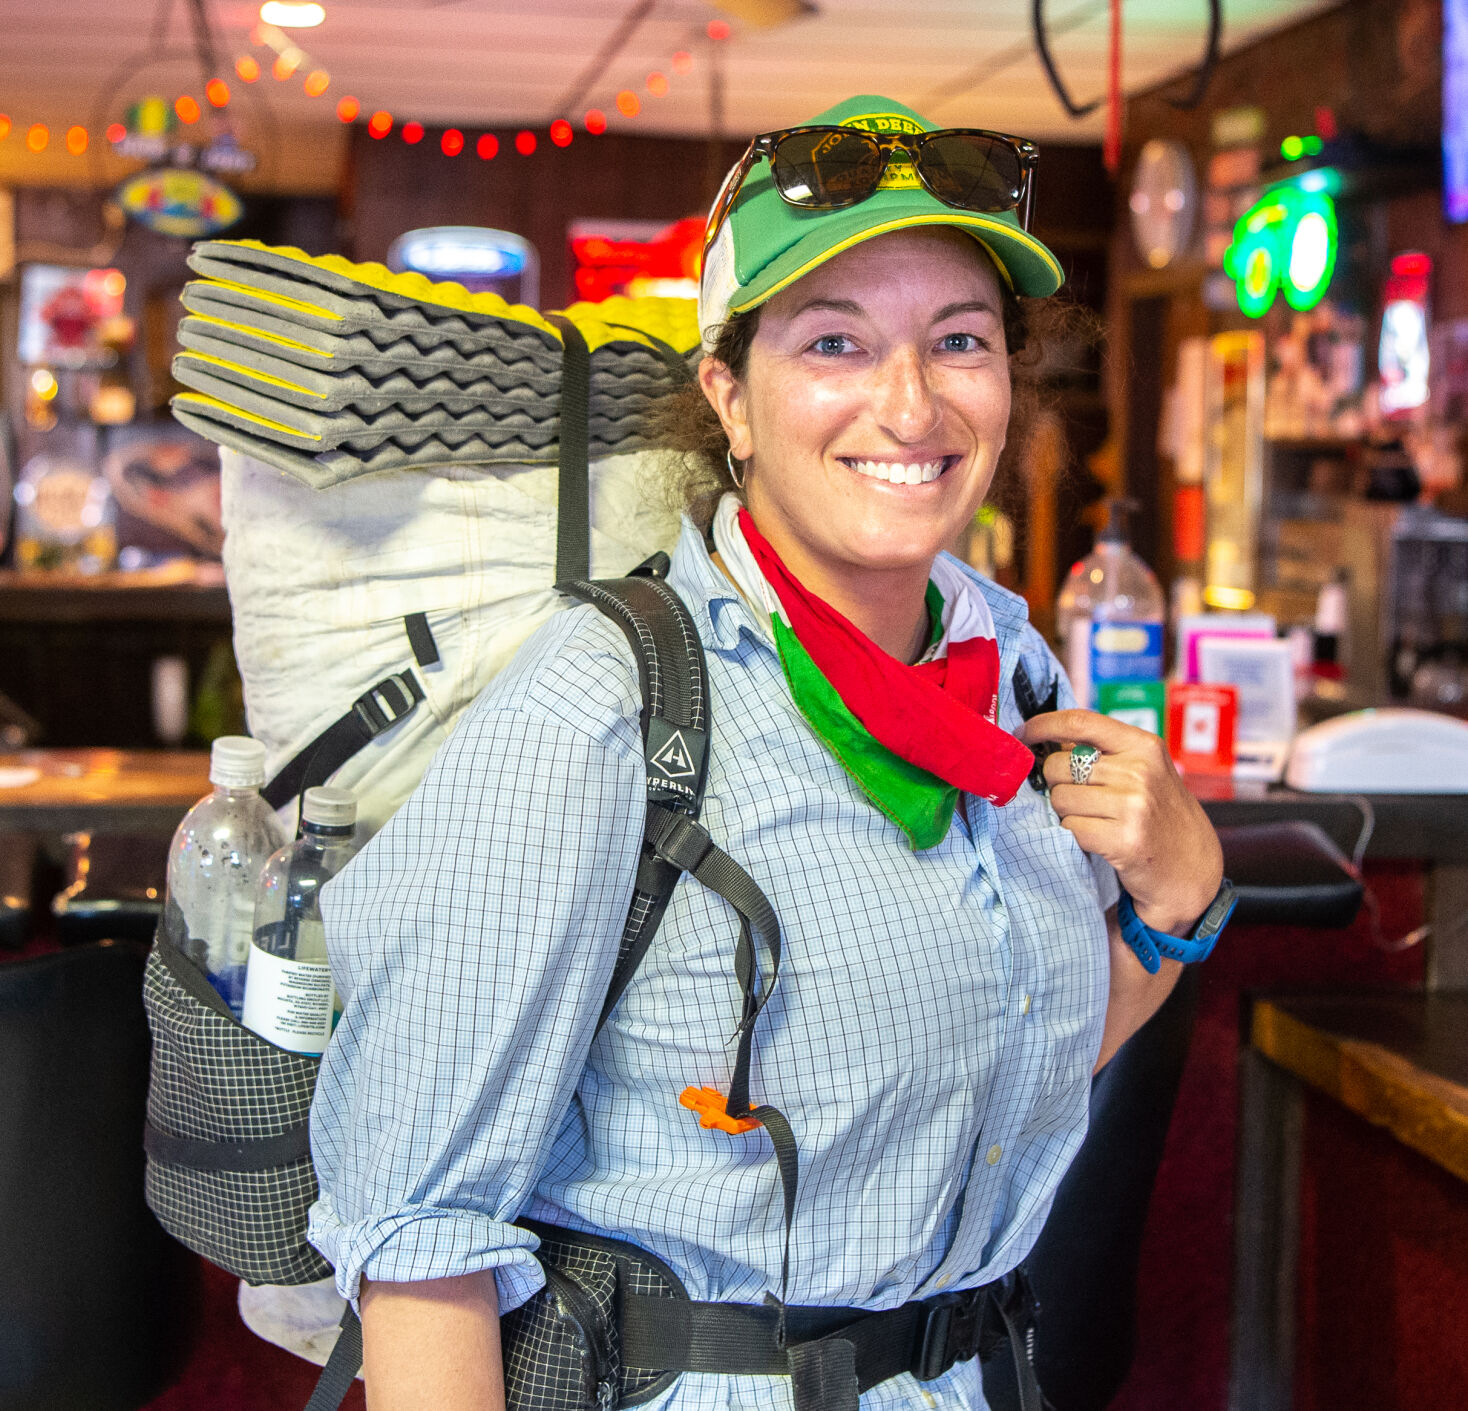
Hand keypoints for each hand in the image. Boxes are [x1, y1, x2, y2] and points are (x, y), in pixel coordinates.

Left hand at [1021, 709, 1223, 935]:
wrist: (1192, 868)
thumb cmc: (1159, 814)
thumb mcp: (1143, 771)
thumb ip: (1103, 752)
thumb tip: (1048, 738)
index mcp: (1143, 745)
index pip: (1080, 722)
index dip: (1043, 725)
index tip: (1022, 733)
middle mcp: (1139, 771)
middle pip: (1059, 765)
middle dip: (1057, 783)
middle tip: (1081, 798)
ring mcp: (1133, 806)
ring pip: (1060, 799)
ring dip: (1067, 812)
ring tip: (1096, 819)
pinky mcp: (1123, 840)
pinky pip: (1070, 828)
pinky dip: (1076, 834)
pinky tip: (1100, 837)